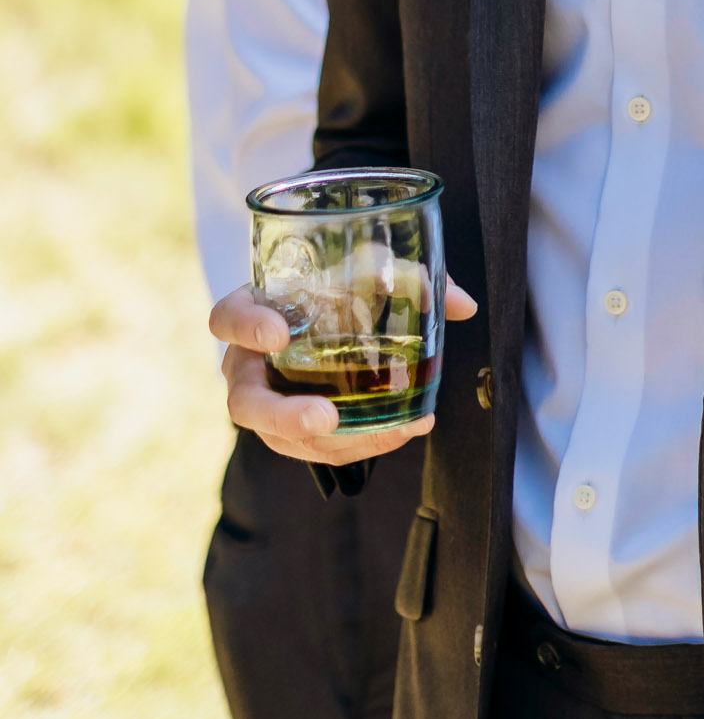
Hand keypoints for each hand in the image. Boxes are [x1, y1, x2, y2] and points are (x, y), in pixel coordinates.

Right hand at [209, 279, 478, 464]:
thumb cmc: (341, 285)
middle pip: (244, 403)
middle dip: (283, 416)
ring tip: (392, 432)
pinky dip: (359, 444)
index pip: (226, 318)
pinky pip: (316, 450)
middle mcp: (249, 365)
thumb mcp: (369, 268)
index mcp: (254, 312)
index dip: (245, 327)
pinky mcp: (293, 433)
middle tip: (326, 416)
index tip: (279, 332)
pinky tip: (401, 431)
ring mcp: (268, 405)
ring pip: (283, 439)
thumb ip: (411, 278)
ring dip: (336, 442)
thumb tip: (463, 306)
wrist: (334, 317)